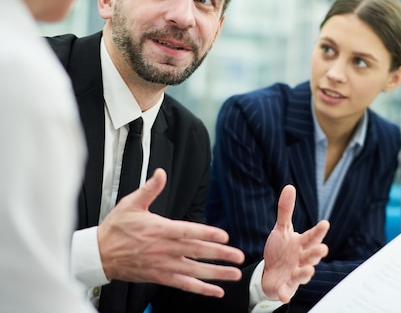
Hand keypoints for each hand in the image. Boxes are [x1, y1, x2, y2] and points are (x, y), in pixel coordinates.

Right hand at [97, 168, 244, 296]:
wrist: (98, 255)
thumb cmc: (116, 228)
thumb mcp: (131, 204)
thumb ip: (149, 189)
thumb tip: (161, 173)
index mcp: (160, 229)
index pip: (188, 231)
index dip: (207, 234)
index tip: (224, 236)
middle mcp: (164, 249)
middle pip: (197, 252)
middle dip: (220, 255)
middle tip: (238, 256)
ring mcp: (163, 265)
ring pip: (194, 271)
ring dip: (216, 274)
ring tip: (234, 274)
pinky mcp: (160, 277)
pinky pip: (183, 285)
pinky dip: (200, 289)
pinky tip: (215, 291)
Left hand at [260, 184, 329, 302]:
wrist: (270, 273)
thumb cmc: (280, 250)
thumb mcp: (281, 229)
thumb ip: (285, 210)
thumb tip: (290, 186)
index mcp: (301, 244)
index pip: (311, 236)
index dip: (318, 231)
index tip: (325, 223)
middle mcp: (301, 259)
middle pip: (311, 255)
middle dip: (316, 253)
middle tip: (322, 248)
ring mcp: (294, 274)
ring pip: (302, 273)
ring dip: (306, 272)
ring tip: (308, 269)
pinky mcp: (285, 287)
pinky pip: (286, 291)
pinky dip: (285, 293)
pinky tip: (284, 295)